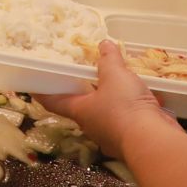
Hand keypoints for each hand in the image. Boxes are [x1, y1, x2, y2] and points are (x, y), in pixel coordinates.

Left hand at [37, 40, 179, 158]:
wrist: (154, 141)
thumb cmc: (124, 107)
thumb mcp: (115, 75)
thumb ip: (109, 60)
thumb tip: (104, 45)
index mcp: (80, 111)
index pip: (54, 101)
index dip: (42, 93)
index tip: (33, 87)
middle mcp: (92, 125)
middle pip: (84, 106)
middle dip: (86, 91)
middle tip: (87, 75)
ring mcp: (113, 135)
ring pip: (110, 112)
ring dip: (115, 99)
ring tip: (122, 81)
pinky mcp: (133, 139)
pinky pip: (132, 119)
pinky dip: (138, 107)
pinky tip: (149, 96)